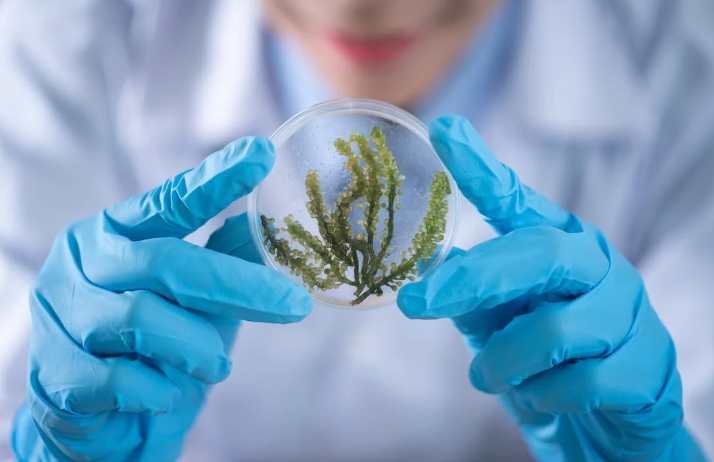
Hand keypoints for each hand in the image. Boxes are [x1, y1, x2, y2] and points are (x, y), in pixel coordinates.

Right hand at [13, 138, 311, 460]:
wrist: (95, 414)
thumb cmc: (152, 343)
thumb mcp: (193, 297)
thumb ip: (222, 259)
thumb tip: (268, 225)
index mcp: (116, 232)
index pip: (170, 201)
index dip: (216, 179)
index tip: (262, 154)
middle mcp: (83, 262)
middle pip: (167, 262)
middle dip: (239, 285)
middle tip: (295, 304)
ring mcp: (63, 314)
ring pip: (144, 319)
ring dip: (198, 347)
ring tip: (217, 365)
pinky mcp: (59, 372)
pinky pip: (124, 378)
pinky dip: (161, 388)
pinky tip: (168, 391)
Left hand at [397, 116, 703, 460]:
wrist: (605, 428)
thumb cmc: (545, 364)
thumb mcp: (499, 324)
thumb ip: (473, 296)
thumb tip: (430, 265)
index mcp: (558, 247)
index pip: (518, 201)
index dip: (480, 167)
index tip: (444, 130)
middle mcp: (597, 267)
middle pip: (538, 253)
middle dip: (472, 280)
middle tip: (415, 303)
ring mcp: (629, 316)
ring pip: (555, 330)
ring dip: (505, 361)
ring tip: (488, 376)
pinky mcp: (646, 369)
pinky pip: (579, 383)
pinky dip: (541, 397)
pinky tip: (538, 398)